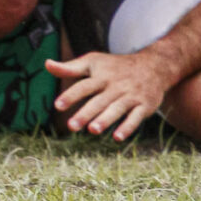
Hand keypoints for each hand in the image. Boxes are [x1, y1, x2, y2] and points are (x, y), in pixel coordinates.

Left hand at [49, 48, 182, 139]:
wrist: (153, 66)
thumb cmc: (115, 66)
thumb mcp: (93, 62)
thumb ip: (70, 67)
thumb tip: (46, 64)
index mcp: (101, 76)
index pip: (84, 87)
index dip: (71, 95)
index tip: (58, 106)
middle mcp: (116, 86)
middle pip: (99, 101)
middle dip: (86, 114)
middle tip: (71, 126)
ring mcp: (131, 96)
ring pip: (117, 109)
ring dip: (105, 120)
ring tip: (92, 130)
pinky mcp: (145, 105)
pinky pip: (136, 117)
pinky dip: (128, 127)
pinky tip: (117, 138)